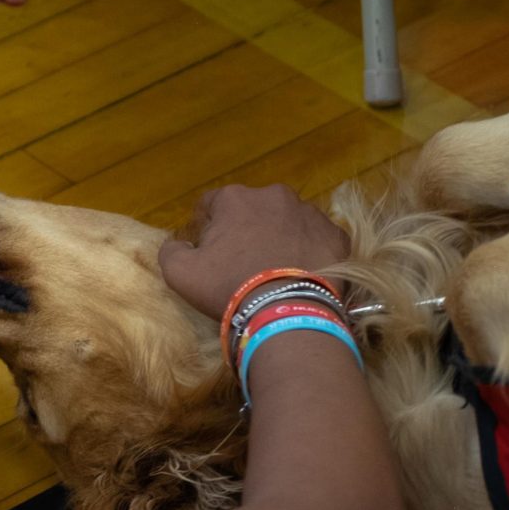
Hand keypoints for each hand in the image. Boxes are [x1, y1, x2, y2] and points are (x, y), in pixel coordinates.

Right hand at [159, 184, 348, 319]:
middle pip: (253, 211)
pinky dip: (309, 253)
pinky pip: (317, 240)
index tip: (211, 253)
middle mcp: (274, 195)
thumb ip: (171, 251)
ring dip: (280, 239)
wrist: (288, 313)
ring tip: (277, 272)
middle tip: (245, 265)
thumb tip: (178, 244)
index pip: (212, 205)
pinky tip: (302, 276)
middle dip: (247, 231)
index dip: (208, 228)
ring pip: (288, 222)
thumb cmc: (229, 288)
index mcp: (235, 198)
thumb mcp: (180, 274)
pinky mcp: (337, 236)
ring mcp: (310, 213)